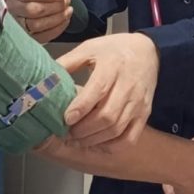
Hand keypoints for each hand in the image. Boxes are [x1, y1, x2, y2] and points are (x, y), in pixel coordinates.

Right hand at [5, 0, 72, 42]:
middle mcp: (12, 6)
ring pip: (35, 25)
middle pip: (31, 10)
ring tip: (66, 8)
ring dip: (57, 17)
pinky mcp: (27, 35)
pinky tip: (64, 18)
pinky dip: (57, 28)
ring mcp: (18, 22)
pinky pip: (41, 36)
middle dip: (54, 5)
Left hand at [58, 32, 159, 147]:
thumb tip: (44, 78)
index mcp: (112, 66)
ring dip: (94, 139)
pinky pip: (130, 137)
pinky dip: (112, 146)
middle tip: (68, 132)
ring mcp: (138, 102)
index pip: (97, 90)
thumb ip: (68, 62)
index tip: (66, 118)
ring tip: (78, 139)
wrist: (148, 52)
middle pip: (107, 116)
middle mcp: (128, 85)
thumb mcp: (90, 48)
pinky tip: (97, 143)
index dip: (81, 108)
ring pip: (117, 129)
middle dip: (84, 129)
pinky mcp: (144, 113)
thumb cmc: (115, 50)